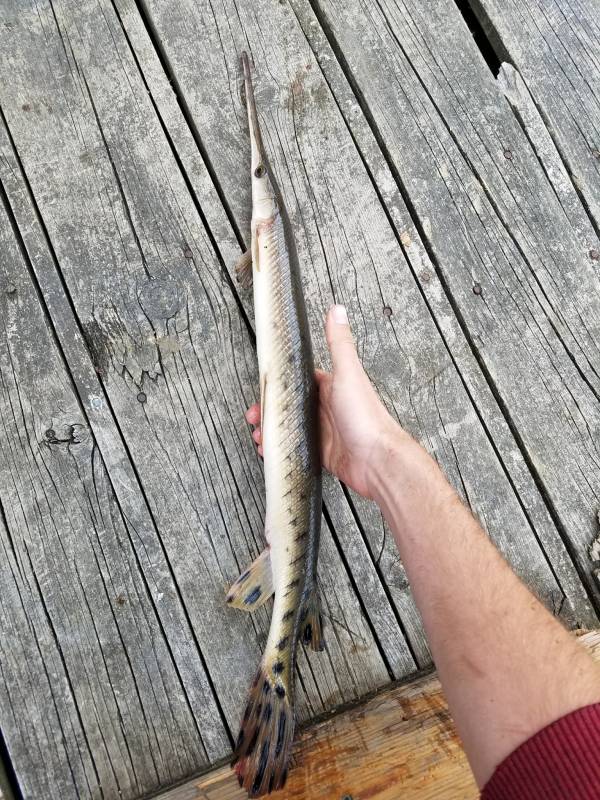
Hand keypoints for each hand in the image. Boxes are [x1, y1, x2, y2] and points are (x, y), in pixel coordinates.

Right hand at [245, 304, 407, 498]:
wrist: (377, 460)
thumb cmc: (367, 417)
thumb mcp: (348, 373)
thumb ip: (339, 343)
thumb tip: (336, 310)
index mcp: (331, 388)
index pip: (299, 381)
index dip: (279, 384)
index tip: (262, 387)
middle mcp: (327, 409)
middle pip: (290, 406)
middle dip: (270, 411)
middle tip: (254, 417)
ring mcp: (324, 433)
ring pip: (290, 429)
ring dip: (272, 431)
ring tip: (259, 436)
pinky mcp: (323, 454)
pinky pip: (296, 450)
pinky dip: (281, 450)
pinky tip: (271, 451)